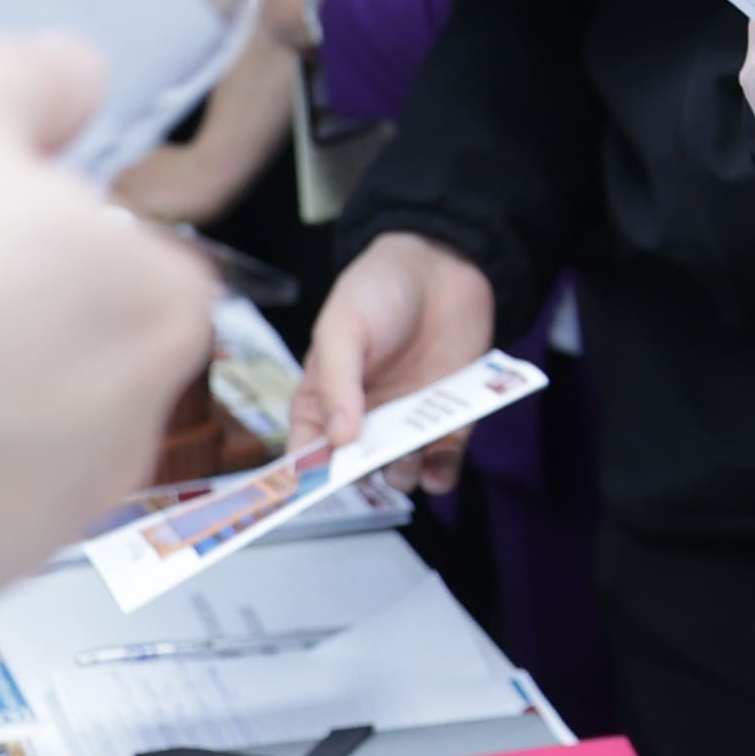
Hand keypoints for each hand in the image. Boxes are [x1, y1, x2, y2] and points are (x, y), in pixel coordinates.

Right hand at [296, 233, 499, 488]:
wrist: (443, 264)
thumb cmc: (378, 289)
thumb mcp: (342, 327)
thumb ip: (336, 382)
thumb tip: (338, 439)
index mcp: (324, 400)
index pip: (307, 450)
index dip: (306, 475)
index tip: (309, 491)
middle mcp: (363, 419)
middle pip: (355, 469)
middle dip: (360, 476)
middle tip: (368, 465)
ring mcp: (406, 422)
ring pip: (399, 471)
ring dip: (402, 474)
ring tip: (406, 459)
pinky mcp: (449, 420)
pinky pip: (444, 460)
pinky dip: (441, 472)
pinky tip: (438, 470)